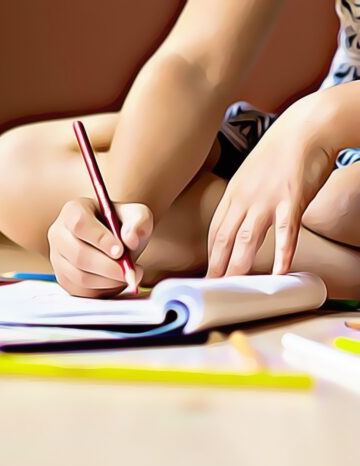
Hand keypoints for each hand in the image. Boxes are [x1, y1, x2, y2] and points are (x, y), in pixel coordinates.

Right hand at [48, 198, 152, 296]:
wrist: (114, 243)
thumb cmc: (122, 226)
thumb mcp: (136, 216)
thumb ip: (138, 222)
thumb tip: (130, 240)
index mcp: (73, 211)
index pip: (80, 224)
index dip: (100, 239)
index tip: (121, 251)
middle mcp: (59, 233)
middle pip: (78, 254)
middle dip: (108, 267)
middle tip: (131, 271)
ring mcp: (57, 258)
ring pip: (80, 276)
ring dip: (108, 280)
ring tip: (127, 275)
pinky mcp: (63, 278)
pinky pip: (81, 291)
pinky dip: (102, 290)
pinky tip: (115, 281)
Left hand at [207, 99, 334, 276]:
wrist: (307, 127)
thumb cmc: (281, 150)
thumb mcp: (251, 174)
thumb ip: (244, 198)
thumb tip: (241, 220)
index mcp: (233, 193)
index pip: (215, 231)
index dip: (210, 255)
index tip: (208, 273)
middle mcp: (245, 199)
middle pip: (225, 239)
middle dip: (217, 266)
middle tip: (213, 288)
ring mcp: (267, 200)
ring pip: (248, 239)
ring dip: (239, 265)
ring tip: (234, 286)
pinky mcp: (292, 199)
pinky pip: (285, 232)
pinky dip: (282, 253)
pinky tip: (280, 271)